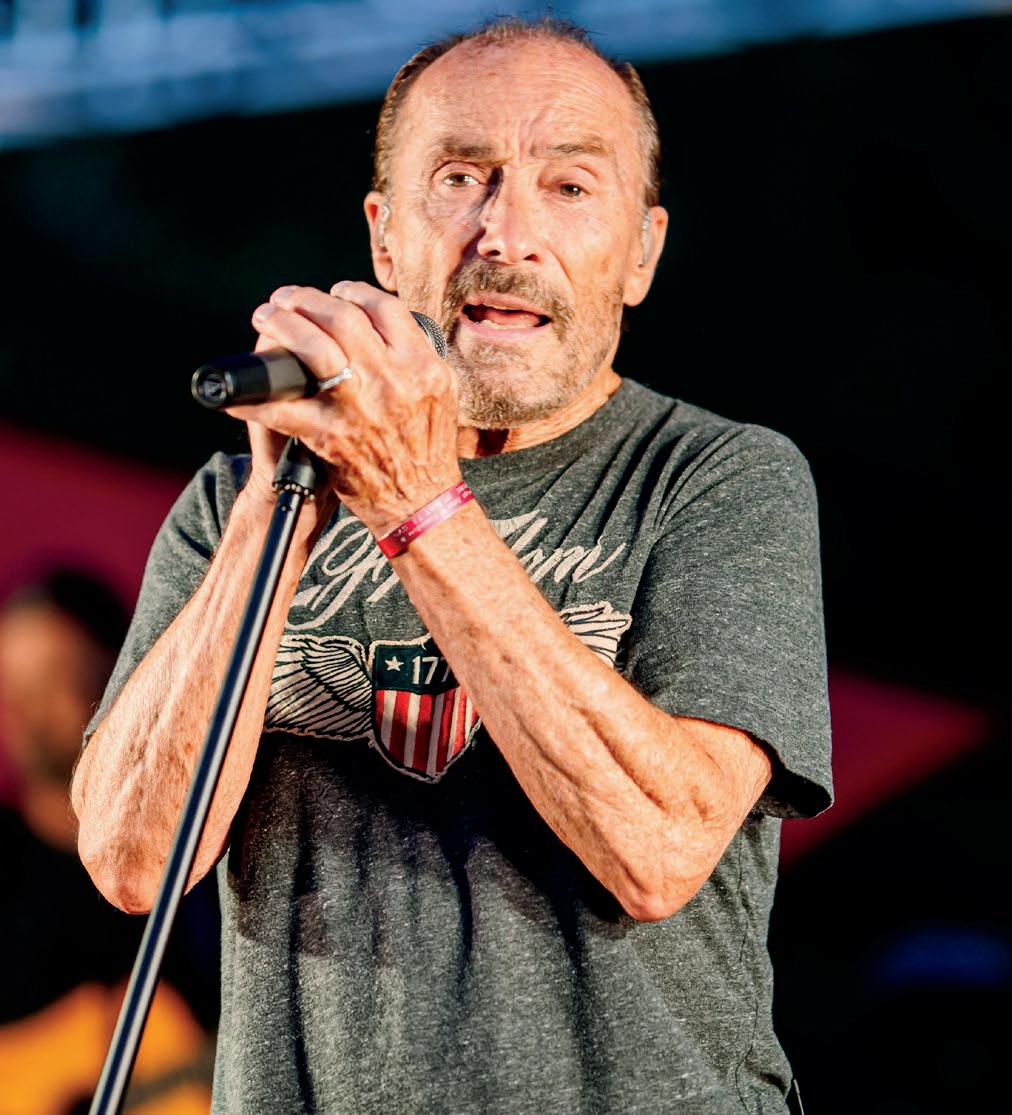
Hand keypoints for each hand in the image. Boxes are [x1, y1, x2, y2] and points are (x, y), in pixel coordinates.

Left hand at [228, 282, 460, 536]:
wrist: (421, 503)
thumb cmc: (429, 449)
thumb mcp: (441, 394)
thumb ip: (417, 357)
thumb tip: (385, 321)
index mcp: (423, 366)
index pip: (384, 308)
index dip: (353, 293)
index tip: (336, 293)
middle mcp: (393, 381)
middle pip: (342, 318)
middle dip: (306, 300)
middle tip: (286, 298)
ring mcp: (360, 408)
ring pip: (313, 348)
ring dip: (282, 325)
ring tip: (266, 317)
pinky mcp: (331, 436)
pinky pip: (282, 409)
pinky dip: (251, 401)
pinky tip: (232, 394)